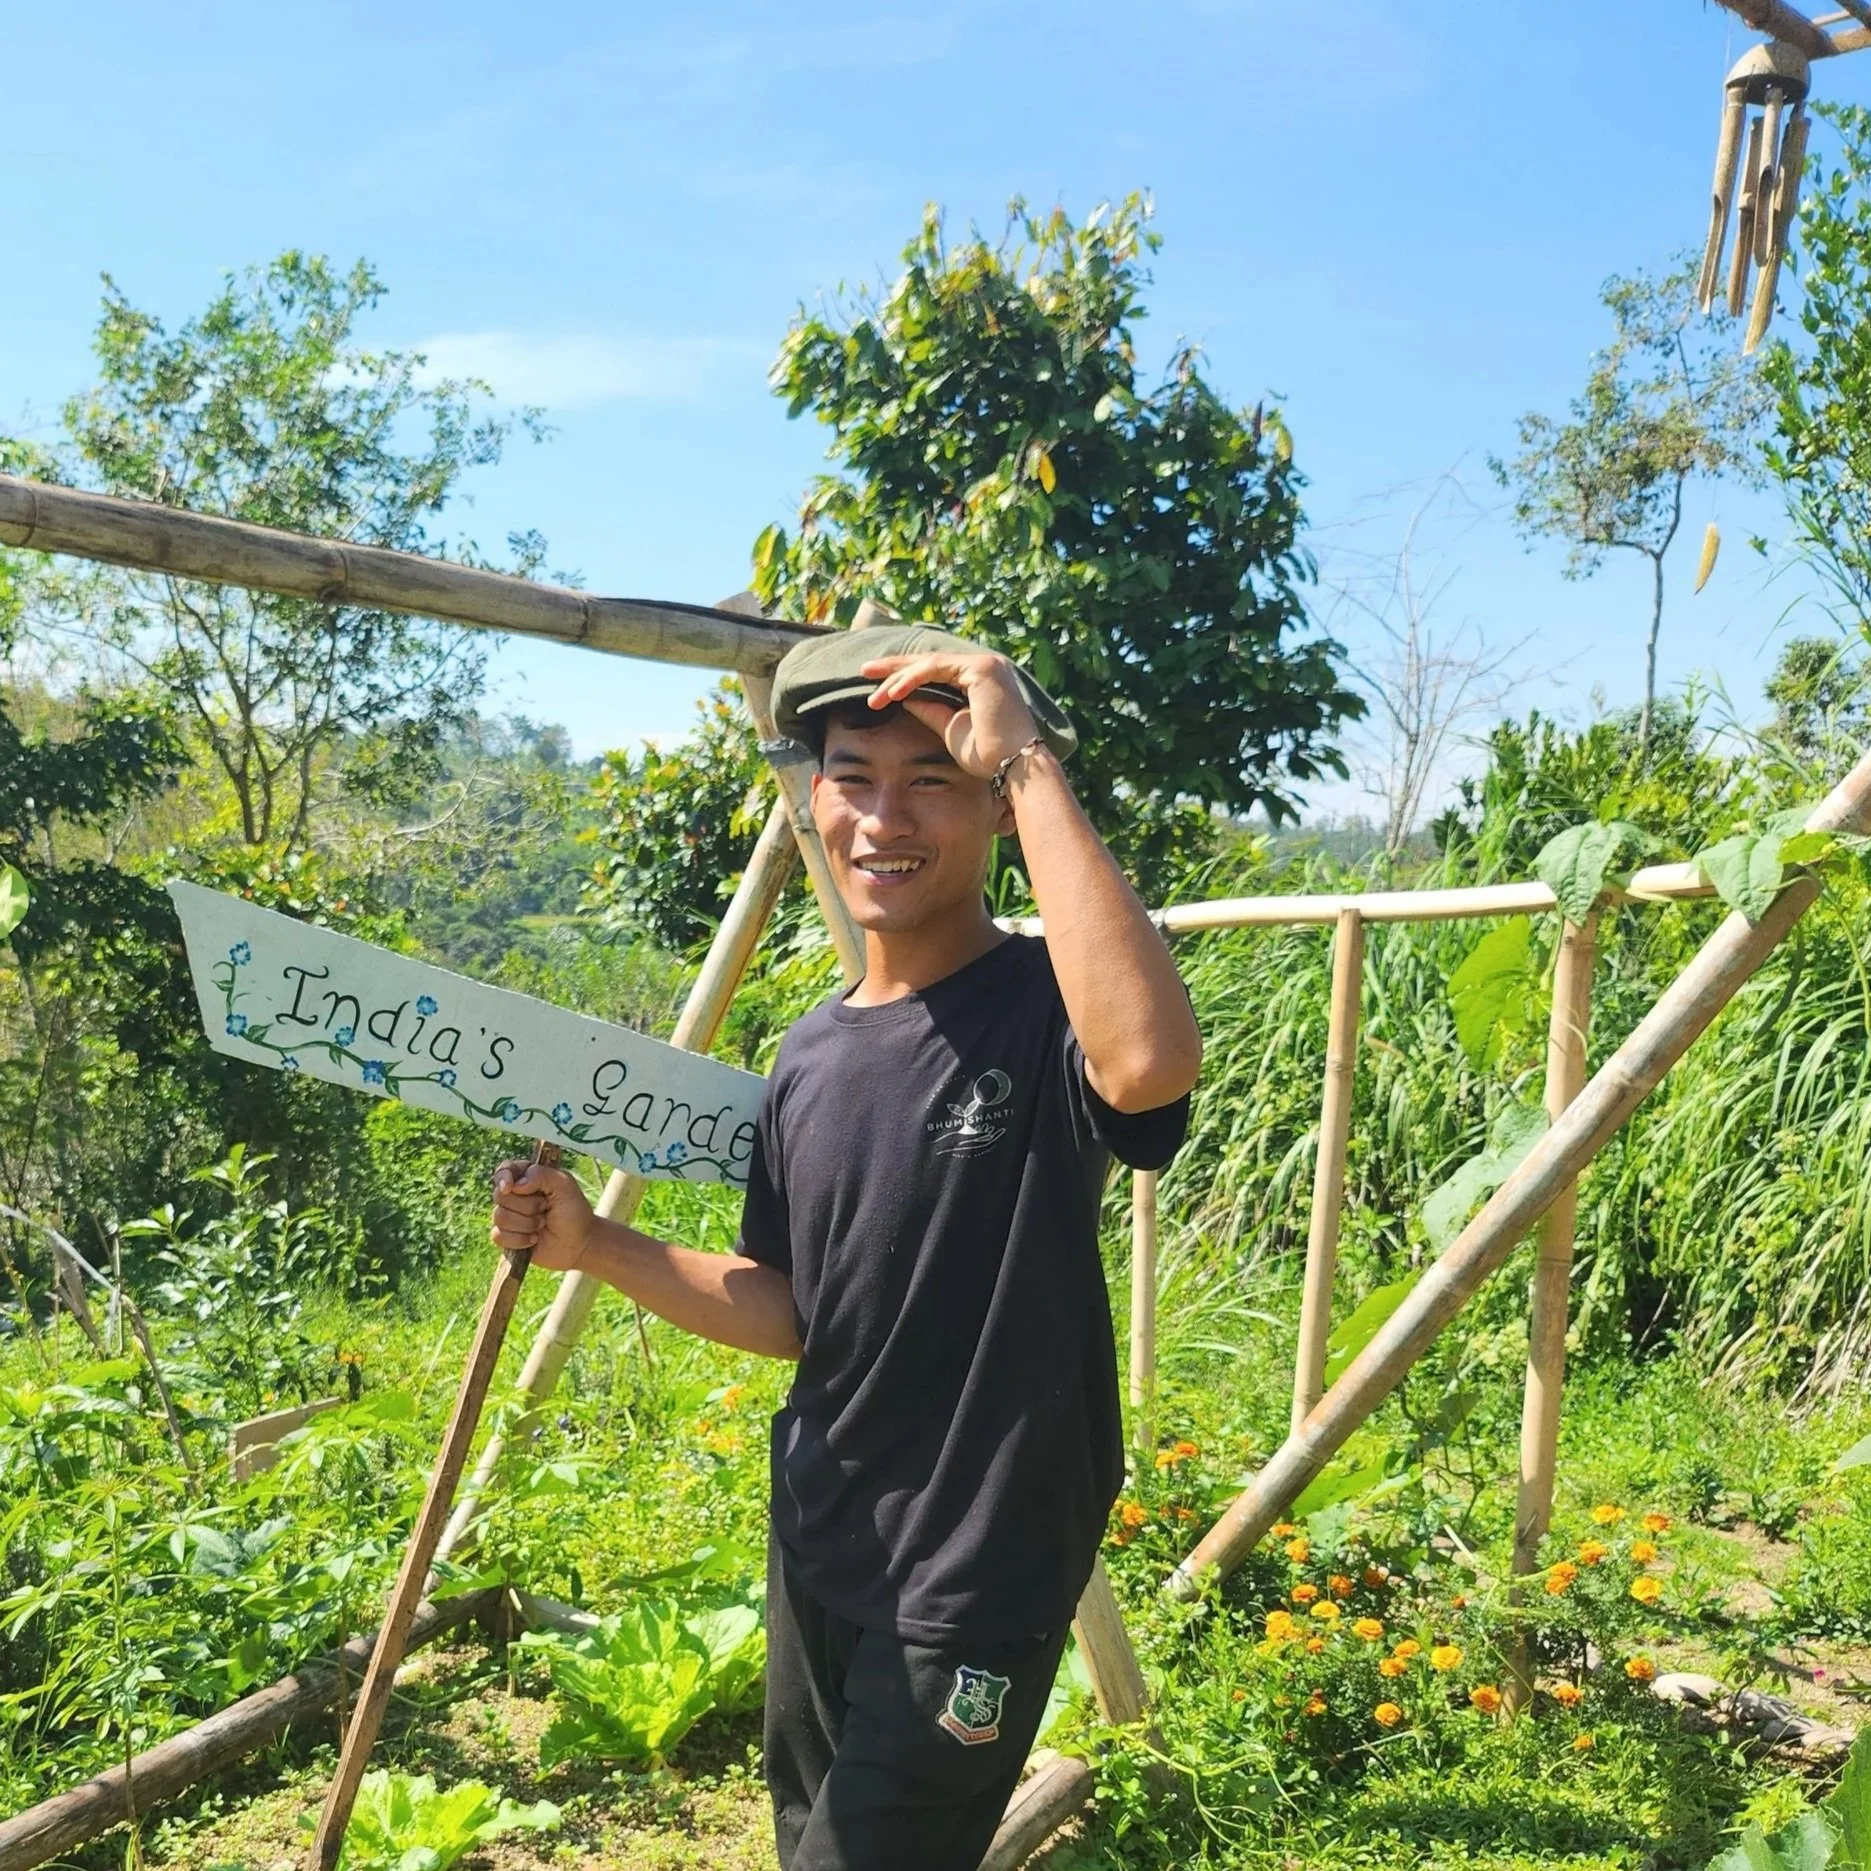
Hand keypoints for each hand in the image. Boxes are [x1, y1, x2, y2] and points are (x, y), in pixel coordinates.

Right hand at [490, 1159, 594, 1272]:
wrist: (578, 1244)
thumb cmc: (574, 1212)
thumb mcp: (565, 1185)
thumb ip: (541, 1175)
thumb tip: (516, 1184)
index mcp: (528, 1178)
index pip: (505, 1170)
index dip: (503, 1178)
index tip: (509, 1187)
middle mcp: (515, 1196)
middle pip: (500, 1196)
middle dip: (527, 1205)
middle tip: (545, 1208)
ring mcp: (509, 1217)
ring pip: (500, 1217)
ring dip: (526, 1223)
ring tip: (542, 1224)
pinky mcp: (507, 1237)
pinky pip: (499, 1236)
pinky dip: (519, 1239)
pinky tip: (533, 1239)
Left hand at [860, 651, 1039, 780]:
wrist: (1013, 766)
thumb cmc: (988, 754)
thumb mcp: (949, 727)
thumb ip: (929, 709)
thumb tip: (903, 697)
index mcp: (977, 679)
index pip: (933, 671)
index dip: (903, 676)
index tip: (877, 688)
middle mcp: (983, 666)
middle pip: (928, 661)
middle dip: (894, 667)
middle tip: (864, 671)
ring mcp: (984, 664)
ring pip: (929, 663)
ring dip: (897, 677)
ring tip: (873, 693)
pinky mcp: (981, 668)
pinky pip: (936, 668)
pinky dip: (911, 679)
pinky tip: (892, 693)